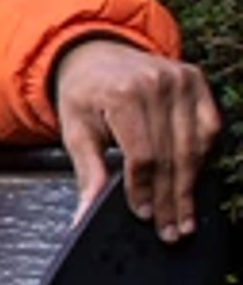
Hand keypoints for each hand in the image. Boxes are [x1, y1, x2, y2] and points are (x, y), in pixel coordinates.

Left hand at [52, 38, 221, 241]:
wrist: (95, 54)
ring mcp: (181, 80)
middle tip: (172, 231)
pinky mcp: (196, 81)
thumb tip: (84, 215)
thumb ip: (88, 173)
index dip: (145, 189)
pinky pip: (209, 127)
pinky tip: (194, 181)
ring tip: (185, 218)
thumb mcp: (75, 131)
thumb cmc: (84, 95)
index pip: (143, 154)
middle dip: (171, 198)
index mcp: (122, 95)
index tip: (144, 216)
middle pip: (172, 154)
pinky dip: (202, 157)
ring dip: (190, 186)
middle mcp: (157, 84)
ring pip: (194, 145)